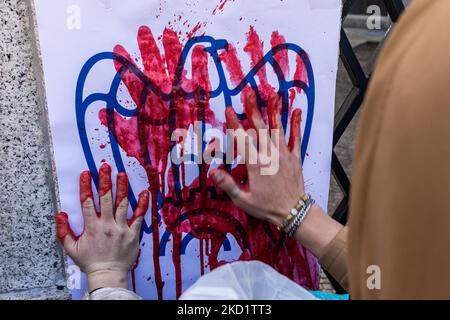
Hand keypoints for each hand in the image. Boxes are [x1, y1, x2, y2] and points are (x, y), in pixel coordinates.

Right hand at [55, 164, 148, 291]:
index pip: (87, 202)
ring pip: (122, 204)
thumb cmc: (90, 261)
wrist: (108, 274)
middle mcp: (107, 225)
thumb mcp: (71, 248)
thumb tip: (60, 214)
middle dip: (105, 181)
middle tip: (105, 167)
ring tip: (122, 174)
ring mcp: (121, 228)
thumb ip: (64, 231)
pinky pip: (139, 216)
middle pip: (106, 198)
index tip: (86, 173)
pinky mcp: (133, 233)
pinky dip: (142, 204)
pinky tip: (144, 192)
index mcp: (92, 227)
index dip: (86, 186)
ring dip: (122, 188)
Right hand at [210, 91, 303, 226]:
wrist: (293, 212)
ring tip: (271, 94)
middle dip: (253, 109)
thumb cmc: (266, 207)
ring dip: (273, 110)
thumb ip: (228, 184)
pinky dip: (296, 124)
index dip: (234, 123)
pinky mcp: (295, 157)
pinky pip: (296, 138)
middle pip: (260, 128)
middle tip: (248, 93)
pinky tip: (297, 110)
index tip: (228, 110)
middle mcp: (270, 155)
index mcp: (256, 164)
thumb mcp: (243, 199)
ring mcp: (284, 154)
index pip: (242, 139)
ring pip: (277, 128)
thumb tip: (212, 172)